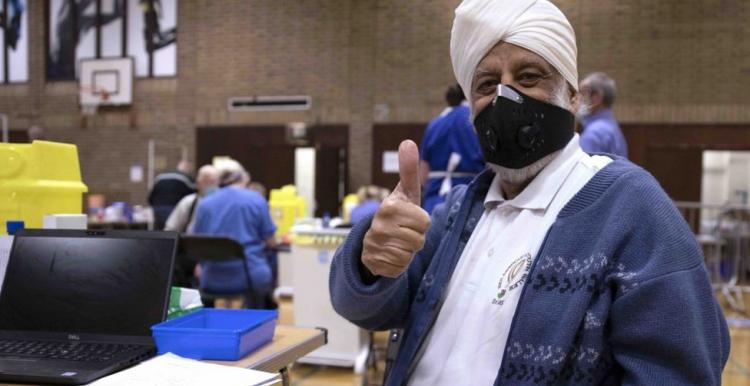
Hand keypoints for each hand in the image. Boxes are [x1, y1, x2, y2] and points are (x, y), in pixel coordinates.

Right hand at [362, 140, 430, 277]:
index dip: (421, 222)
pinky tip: (390, 254)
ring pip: (409, 255)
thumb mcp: (404, 193)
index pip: (424, 222)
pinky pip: (399, 269)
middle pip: (419, 240)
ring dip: (407, 251)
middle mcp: (379, 226)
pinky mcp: (374, 263)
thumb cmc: (397, 213)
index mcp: (389, 208)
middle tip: (404, 232)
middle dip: (415, 238)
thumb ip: (408, 170)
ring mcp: (374, 246)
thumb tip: (408, 141)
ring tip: (397, 242)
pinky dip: (398, 264)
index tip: (409, 218)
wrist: (373, 239)